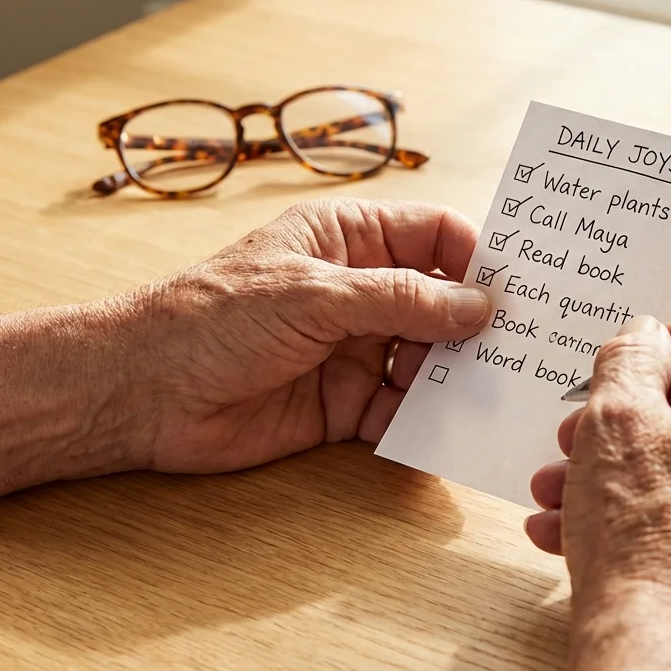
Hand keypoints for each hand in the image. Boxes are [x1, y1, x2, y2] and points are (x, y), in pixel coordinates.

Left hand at [118, 198, 490, 472]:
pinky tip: (446, 434)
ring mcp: (352, 349)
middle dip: (478, 326)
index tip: (520, 289)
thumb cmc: (214, 319)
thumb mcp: (316, 295)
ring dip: (456, 378)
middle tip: (527, 349)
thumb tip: (478, 306)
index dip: (478, 258)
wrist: (144, 393)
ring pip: (427, 361)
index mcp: (348, 238)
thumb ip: (401, 300)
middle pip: (440, 302)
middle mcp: (357, 290)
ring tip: (495, 395)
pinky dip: (423, 424)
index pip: (434, 236)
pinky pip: (400, 413)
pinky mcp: (342, 406)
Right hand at [524, 314, 670, 670]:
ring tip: (561, 490)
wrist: (663, 646)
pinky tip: (578, 529)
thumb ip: (631, 357)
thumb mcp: (615, 419)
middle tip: (579, 432)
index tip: (631, 358)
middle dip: (630, 415)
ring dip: (622, 467)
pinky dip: (648, 509)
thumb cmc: (645, 538)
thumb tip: (647, 336)